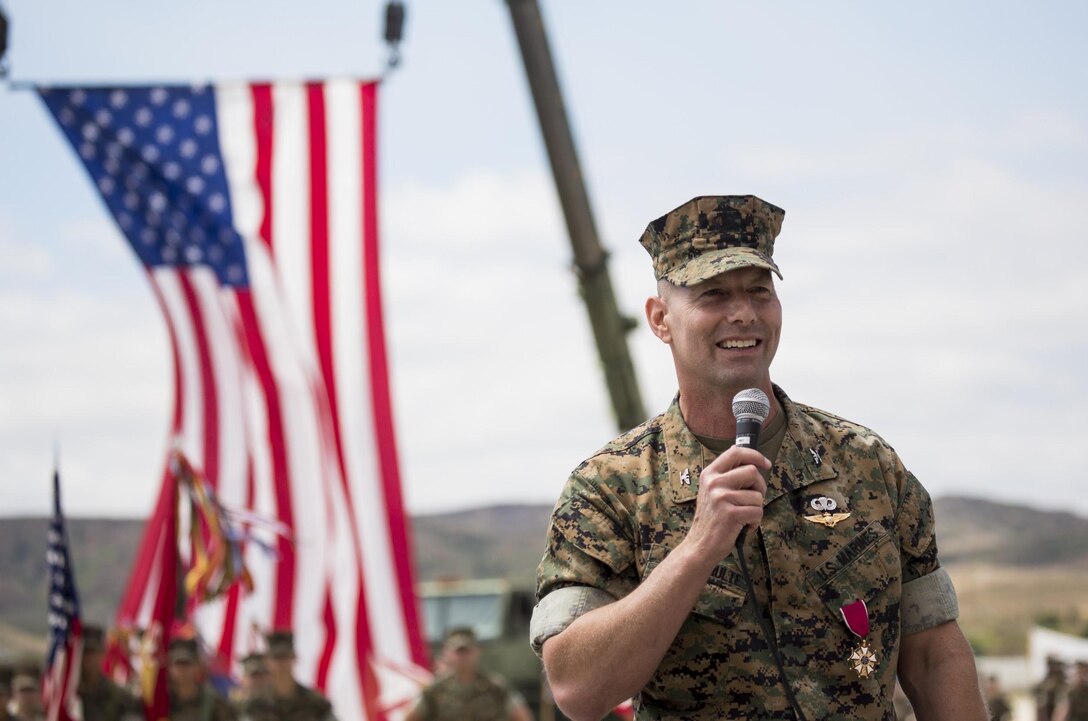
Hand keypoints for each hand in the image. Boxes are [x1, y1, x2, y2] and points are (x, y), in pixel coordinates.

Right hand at [685, 445, 768, 564]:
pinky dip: (755, 522)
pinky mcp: (730, 513)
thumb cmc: (712, 519)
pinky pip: (758, 512)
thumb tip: (740, 451)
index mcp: (710, 474)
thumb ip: (726, 473)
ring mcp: (721, 497)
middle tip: (752, 500)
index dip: (755, 455)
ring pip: (758, 496)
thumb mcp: (712, 490)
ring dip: (756, 509)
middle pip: (752, 472)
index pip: (736, 453)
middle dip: (760, 487)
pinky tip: (743, 526)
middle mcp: (714, 483)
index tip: (765, 464)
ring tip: (743, 516)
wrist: (700, 545)